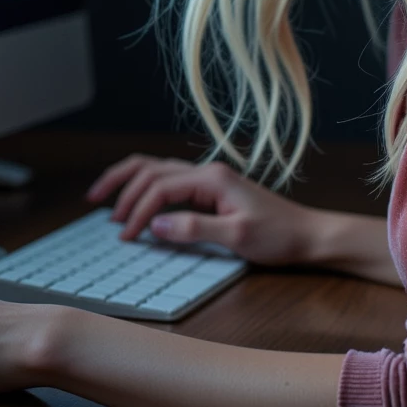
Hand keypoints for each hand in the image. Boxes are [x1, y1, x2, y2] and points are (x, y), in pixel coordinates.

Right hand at [85, 155, 316, 265]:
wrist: (309, 235)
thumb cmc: (279, 237)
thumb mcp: (238, 238)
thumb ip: (195, 230)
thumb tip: (156, 225)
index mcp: (211, 179)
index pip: (160, 187)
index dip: (138, 211)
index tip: (126, 237)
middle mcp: (207, 172)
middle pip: (151, 168)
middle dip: (121, 186)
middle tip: (97, 207)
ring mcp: (209, 179)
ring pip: (158, 168)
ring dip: (130, 180)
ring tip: (104, 197)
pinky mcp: (212, 190)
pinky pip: (170, 180)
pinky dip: (147, 186)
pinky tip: (137, 200)